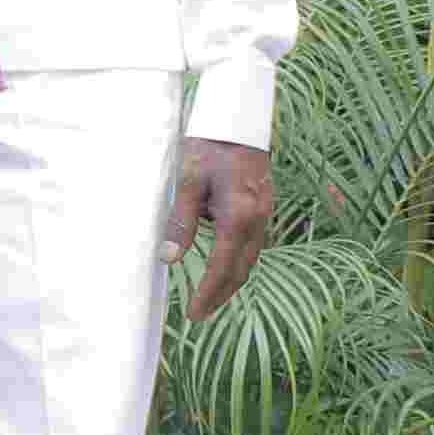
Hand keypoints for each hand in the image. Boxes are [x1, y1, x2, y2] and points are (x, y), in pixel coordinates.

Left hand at [168, 138, 274, 320]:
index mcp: (238, 216)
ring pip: (251, 259)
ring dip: (231, 281)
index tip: (194, 313)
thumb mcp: (187, 183)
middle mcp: (258, 219)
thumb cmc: (208, 147)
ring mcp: (265, 213)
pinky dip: (238, 261)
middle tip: (200, 314)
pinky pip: (254, 244)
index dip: (208, 294)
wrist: (237, 120)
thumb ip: (180, 222)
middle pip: (241, 270)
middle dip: (221, 295)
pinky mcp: (264, 206)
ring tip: (210, 297)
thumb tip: (168, 258)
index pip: (222, 267)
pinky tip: (222, 265)